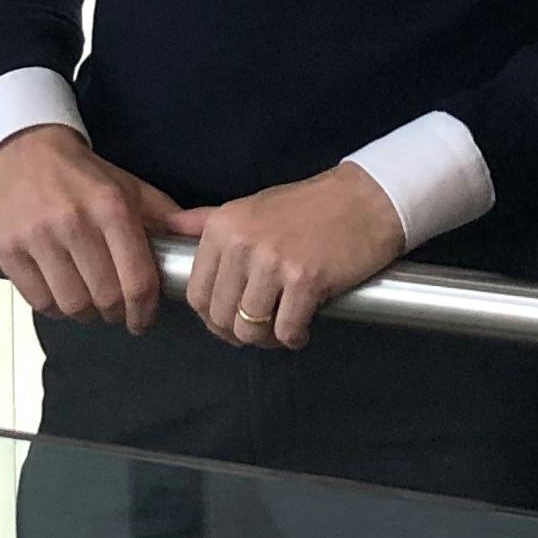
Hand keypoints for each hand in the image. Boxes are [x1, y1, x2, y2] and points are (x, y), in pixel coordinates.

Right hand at [0, 125, 182, 331]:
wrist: (27, 151)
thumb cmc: (84, 176)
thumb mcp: (130, 188)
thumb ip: (165, 217)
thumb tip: (200, 243)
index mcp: (112, 208)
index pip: (137, 280)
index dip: (144, 311)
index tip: (142, 319)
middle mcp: (74, 222)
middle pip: (106, 298)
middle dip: (116, 314)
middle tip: (115, 311)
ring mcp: (37, 237)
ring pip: (72, 305)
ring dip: (85, 314)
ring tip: (89, 303)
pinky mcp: (7, 248)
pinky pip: (38, 301)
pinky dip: (55, 308)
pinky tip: (62, 295)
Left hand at [168, 163, 404, 348]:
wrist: (367, 198)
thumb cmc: (310, 206)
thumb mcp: (251, 206)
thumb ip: (207, 221)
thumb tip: (170, 228)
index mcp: (222, 227)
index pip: (197, 293)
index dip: (213, 317)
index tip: (233, 319)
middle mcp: (241, 243)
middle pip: (221, 316)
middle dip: (240, 333)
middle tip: (262, 329)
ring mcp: (273, 262)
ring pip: (250, 329)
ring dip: (266, 339)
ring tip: (282, 327)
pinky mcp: (306, 280)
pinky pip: (286, 331)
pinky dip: (294, 338)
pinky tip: (304, 327)